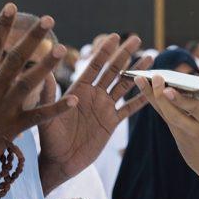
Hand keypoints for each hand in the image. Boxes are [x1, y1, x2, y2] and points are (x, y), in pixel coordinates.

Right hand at [0, 4, 76, 172]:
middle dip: (33, 38)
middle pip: (16, 59)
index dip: (2, 26)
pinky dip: (56, 108)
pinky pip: (39, 116)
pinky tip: (74, 99)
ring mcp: (4, 108)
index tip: (12, 6)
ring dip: (47, 65)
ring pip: (30, 83)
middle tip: (48, 19)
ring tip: (62, 48)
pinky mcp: (14, 128)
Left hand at [38, 35, 153, 192]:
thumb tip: (45, 71)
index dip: (104, 52)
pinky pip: (129, 108)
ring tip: (150, 57)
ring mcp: (104, 107)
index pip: (94, 66)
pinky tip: (153, 89)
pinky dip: (141, 98)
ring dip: (137, 72)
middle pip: (112, 71)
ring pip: (124, 86)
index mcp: (78, 90)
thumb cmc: (49, 139)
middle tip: (136, 38)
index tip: (115, 36)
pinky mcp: (112, 122)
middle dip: (124, 54)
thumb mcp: (47, 115)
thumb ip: (48, 94)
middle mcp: (93, 95)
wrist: (60, 162)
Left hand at [135, 69, 198, 194]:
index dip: (181, 99)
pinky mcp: (176, 139)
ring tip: (140, 79)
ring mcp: (183, 136)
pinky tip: (148, 90)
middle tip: (154, 78)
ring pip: (165, 115)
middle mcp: (195, 130)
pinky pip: (165, 119)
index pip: (194, 109)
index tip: (168, 88)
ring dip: (151, 97)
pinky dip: (157, 104)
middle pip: (174, 114)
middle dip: (161, 96)